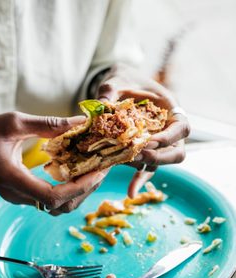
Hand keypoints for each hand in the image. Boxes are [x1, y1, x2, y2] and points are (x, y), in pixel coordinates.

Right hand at [0, 112, 107, 213]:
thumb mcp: (14, 122)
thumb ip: (48, 124)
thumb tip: (79, 122)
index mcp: (12, 177)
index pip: (52, 197)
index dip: (78, 188)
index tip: (97, 172)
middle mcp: (16, 194)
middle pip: (59, 205)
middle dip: (84, 189)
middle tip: (102, 169)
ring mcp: (18, 196)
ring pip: (56, 206)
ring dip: (77, 191)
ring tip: (93, 170)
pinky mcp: (21, 192)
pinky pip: (49, 198)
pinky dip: (67, 188)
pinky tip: (76, 171)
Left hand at [94, 63, 189, 196]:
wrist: (121, 86)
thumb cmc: (125, 81)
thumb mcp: (117, 81)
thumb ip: (110, 91)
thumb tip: (101, 105)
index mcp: (170, 110)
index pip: (182, 127)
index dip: (169, 137)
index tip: (149, 141)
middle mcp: (167, 129)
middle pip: (177, 151)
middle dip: (159, 157)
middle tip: (138, 156)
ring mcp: (157, 142)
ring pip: (161, 162)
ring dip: (147, 170)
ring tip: (130, 182)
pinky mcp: (143, 150)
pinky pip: (145, 167)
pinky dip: (139, 179)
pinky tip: (130, 192)